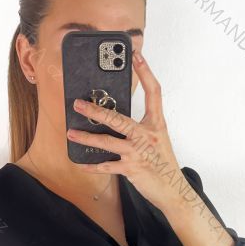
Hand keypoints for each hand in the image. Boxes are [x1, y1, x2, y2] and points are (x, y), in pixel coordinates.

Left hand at [66, 49, 185, 212]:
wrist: (173, 189)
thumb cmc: (164, 164)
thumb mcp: (158, 140)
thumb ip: (142, 129)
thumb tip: (119, 120)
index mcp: (156, 124)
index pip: (154, 92)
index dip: (146, 72)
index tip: (136, 56)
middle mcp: (146, 135)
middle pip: (118, 118)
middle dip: (95, 110)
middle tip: (78, 103)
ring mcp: (138, 152)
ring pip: (107, 142)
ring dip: (86, 138)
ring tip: (71, 133)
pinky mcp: (131, 169)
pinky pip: (107, 166)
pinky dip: (93, 166)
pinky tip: (82, 164)